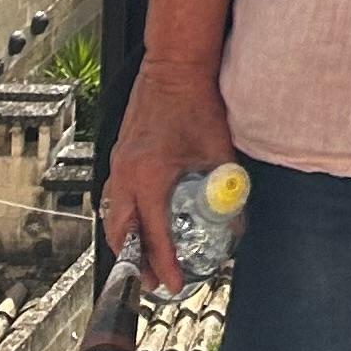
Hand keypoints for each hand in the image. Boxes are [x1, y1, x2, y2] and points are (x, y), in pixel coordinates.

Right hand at [100, 60, 235, 291]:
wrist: (175, 65)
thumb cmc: (197, 101)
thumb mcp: (218, 149)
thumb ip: (227, 188)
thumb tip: (237, 222)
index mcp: (149, 177)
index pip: (155, 234)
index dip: (164, 263)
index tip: (173, 285)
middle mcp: (126, 176)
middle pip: (122, 234)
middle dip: (135, 262)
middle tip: (152, 282)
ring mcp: (118, 164)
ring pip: (113, 217)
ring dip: (127, 241)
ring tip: (143, 260)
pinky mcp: (120, 155)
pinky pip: (114, 197)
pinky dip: (124, 217)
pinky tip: (139, 221)